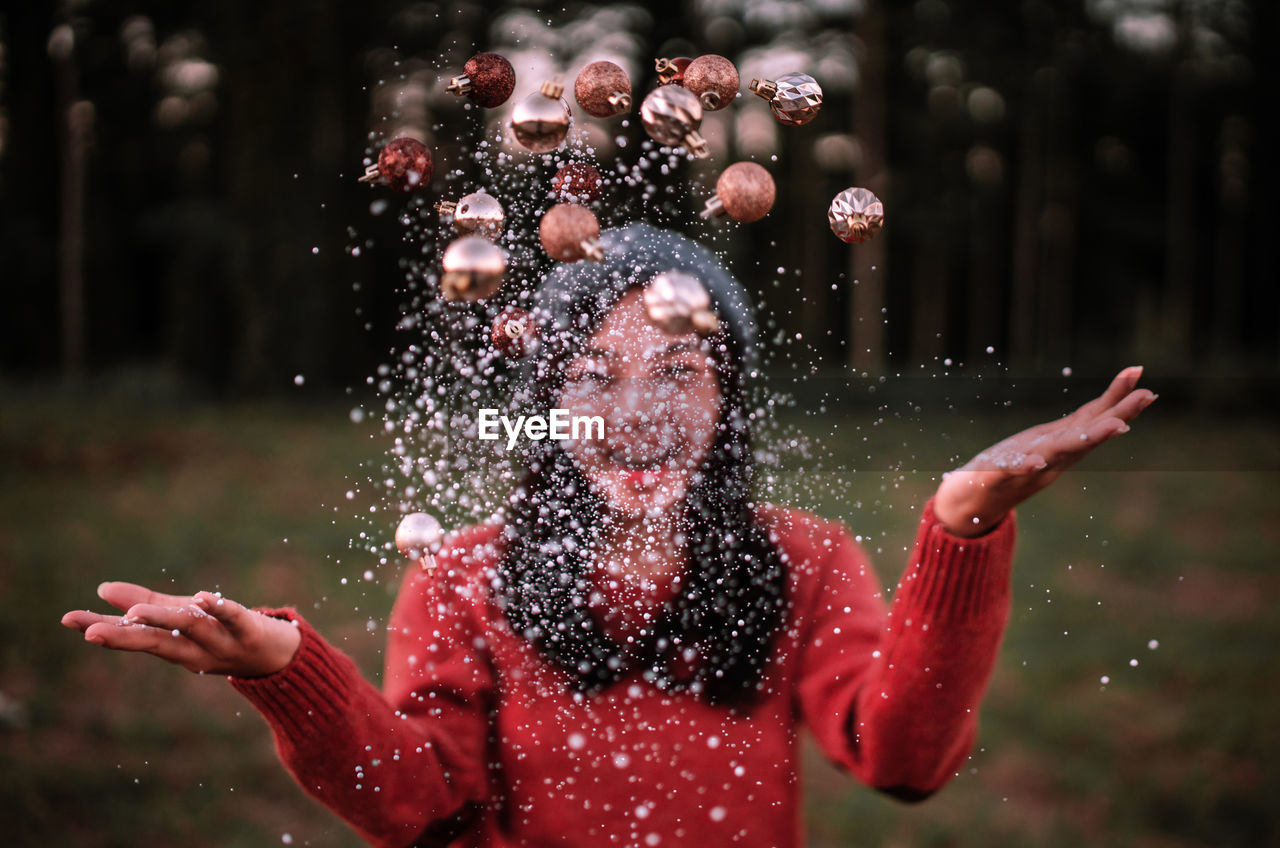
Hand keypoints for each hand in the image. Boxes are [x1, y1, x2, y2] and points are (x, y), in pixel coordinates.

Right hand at [61, 581, 300, 677]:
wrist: (275, 656)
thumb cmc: (220, 632)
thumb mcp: (182, 618)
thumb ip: (146, 605)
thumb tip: (103, 588)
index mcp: (173, 646)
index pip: (134, 637)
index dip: (103, 628)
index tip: (69, 619)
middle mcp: (194, 650)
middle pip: (155, 643)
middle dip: (122, 637)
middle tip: (90, 633)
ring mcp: (222, 643)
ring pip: (189, 629)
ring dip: (164, 620)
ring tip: (136, 610)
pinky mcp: (250, 631)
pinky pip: (233, 619)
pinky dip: (219, 609)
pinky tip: (202, 597)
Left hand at [934, 366, 1156, 536]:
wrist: (974, 500)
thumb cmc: (1015, 465)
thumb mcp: (1050, 440)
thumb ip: (1077, 427)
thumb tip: (1110, 409)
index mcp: (1062, 446)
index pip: (1094, 421)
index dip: (1120, 404)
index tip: (1147, 389)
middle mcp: (1052, 459)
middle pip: (1086, 436)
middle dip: (1114, 419)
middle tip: (1145, 400)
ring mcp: (1027, 470)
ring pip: (1058, 453)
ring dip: (1085, 440)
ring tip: (1115, 425)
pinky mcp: (995, 477)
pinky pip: (1010, 472)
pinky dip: (1024, 466)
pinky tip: (1034, 460)